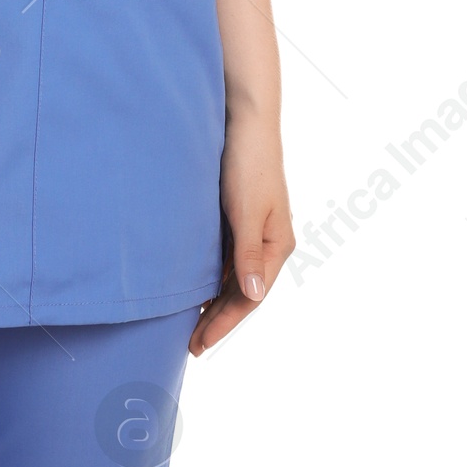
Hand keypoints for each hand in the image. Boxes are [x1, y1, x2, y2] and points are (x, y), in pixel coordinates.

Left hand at [189, 112, 294, 356]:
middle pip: (242, 292)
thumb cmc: (247, 163)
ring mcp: (253, 230)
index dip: (225, 323)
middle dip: (218, 319)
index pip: (250, 298)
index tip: (200, 344)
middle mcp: (268, 243)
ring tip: (190, 324)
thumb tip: (251, 297)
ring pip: (233, 277)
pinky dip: (212, 276)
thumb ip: (248, 254)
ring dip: (214, 300)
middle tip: (191, 345)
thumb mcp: (245, 211)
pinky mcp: (238, 216)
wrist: (244, 120)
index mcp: (277, 246)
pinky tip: (194, 286)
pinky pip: (226, 258)